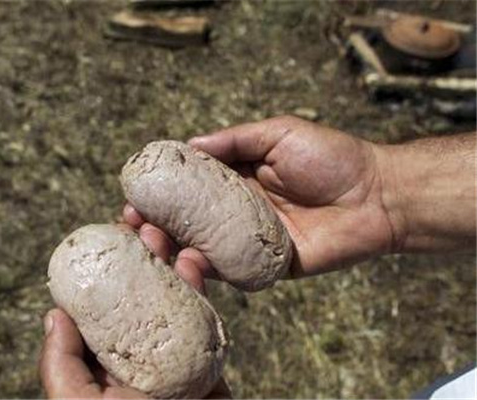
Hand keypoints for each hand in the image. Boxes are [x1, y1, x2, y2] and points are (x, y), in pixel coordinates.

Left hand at [39, 227, 231, 398]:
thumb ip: (61, 368)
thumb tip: (53, 314)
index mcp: (102, 372)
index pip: (98, 313)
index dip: (100, 272)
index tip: (103, 237)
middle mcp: (138, 363)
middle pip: (136, 300)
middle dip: (136, 260)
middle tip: (136, 225)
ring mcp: (176, 362)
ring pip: (171, 303)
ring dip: (168, 265)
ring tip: (162, 234)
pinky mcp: (209, 364)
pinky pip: (206, 320)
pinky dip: (200, 288)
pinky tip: (193, 260)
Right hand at [124, 116, 396, 278]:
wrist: (376, 195)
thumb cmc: (330, 157)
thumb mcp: (278, 133)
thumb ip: (234, 141)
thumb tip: (187, 145)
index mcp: (236, 180)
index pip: (187, 189)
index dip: (159, 192)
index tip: (133, 193)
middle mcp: (235, 213)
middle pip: (186, 222)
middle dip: (154, 225)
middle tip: (131, 225)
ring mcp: (247, 242)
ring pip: (200, 249)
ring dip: (170, 248)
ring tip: (149, 242)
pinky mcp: (264, 268)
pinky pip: (229, 272)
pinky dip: (204, 270)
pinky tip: (183, 263)